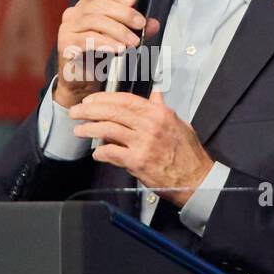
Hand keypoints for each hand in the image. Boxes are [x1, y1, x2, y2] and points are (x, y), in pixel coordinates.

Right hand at [55, 0, 160, 107]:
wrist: (82, 83)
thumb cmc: (98, 58)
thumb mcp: (119, 39)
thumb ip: (135, 29)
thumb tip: (153, 24)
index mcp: (85, 7)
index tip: (134, 1)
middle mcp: (73, 15)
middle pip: (98, 5)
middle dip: (123, 13)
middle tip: (140, 24)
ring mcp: (67, 29)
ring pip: (93, 21)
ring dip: (118, 30)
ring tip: (133, 42)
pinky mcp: (65, 45)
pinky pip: (87, 40)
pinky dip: (106, 43)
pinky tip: (118, 49)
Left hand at [68, 87, 212, 207]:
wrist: (196, 179)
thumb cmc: (188, 154)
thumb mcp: (179, 123)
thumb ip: (162, 108)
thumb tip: (155, 94)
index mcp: (158, 114)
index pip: (125, 100)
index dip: (104, 99)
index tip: (91, 100)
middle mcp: (150, 125)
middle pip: (112, 112)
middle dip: (89, 110)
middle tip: (76, 112)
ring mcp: (143, 143)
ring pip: (108, 130)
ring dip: (89, 129)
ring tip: (79, 130)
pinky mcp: (138, 162)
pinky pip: (112, 153)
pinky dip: (101, 152)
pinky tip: (97, 153)